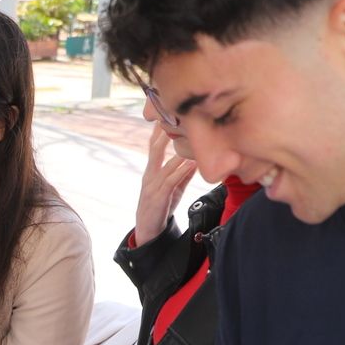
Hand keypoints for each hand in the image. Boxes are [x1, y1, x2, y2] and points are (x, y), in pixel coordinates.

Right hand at [134, 122, 197, 245]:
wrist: (149, 229)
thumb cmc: (161, 207)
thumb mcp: (173, 188)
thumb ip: (182, 174)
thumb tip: (195, 160)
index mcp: (151, 171)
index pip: (154, 146)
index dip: (159, 131)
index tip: (165, 115)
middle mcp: (149, 175)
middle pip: (154, 149)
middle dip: (162, 133)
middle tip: (170, 117)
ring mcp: (152, 186)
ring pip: (166, 164)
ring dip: (177, 150)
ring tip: (186, 137)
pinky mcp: (158, 197)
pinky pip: (171, 181)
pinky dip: (181, 171)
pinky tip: (190, 163)